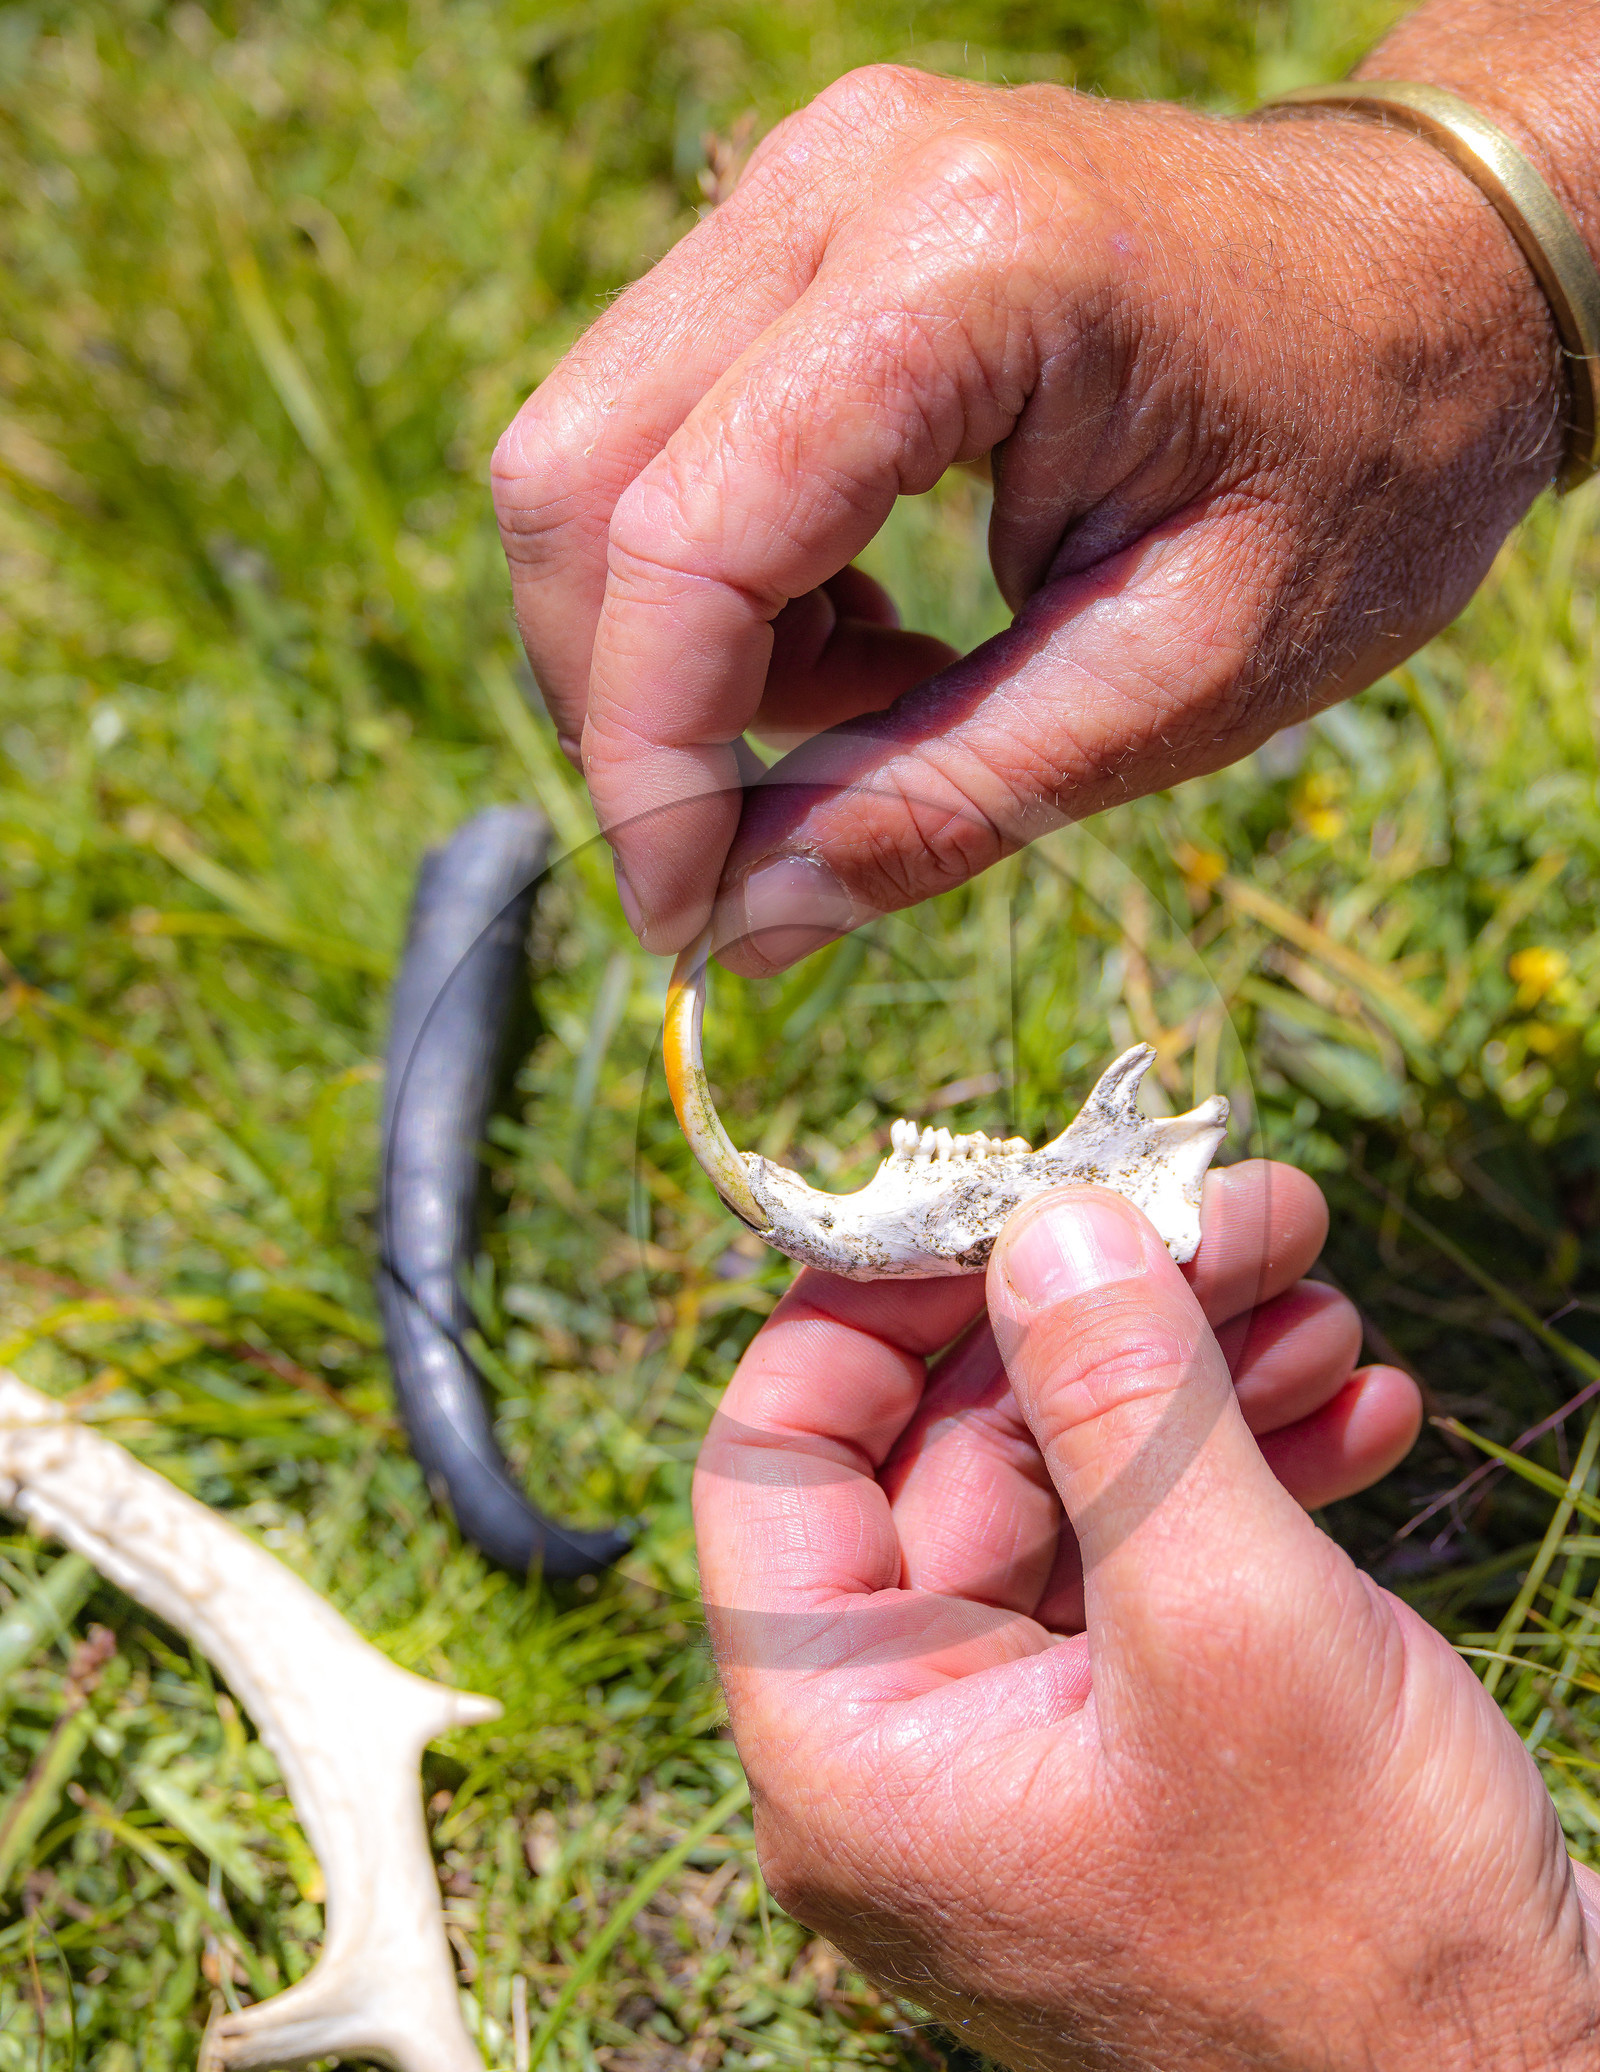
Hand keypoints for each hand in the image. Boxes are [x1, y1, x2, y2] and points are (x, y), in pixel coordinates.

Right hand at [494, 63, 1560, 965]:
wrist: (1444, 278)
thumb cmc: (1361, 469)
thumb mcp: (1180, 680)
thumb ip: (945, 801)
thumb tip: (734, 931)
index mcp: (970, 269)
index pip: (688, 534)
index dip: (649, 758)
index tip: (687, 917)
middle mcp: (843, 178)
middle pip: (577, 479)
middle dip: (634, 707)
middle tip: (765, 835)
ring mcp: (807, 178)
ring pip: (590, 456)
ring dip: (683, 648)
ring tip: (886, 704)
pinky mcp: (798, 224)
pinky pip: (658, 429)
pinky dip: (719, 586)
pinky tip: (870, 629)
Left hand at [693, 1166, 1599, 2071]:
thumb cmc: (1368, 1947)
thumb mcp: (1230, 1629)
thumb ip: (1117, 1406)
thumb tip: (1041, 1224)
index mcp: (852, 1748)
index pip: (777, 1460)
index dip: (881, 1304)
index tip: (1018, 1196)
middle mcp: (915, 1750)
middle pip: (954, 1456)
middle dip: (1101, 1319)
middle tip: (1244, 1213)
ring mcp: (1036, 1754)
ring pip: (1073, 1499)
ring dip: (1194, 1382)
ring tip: (1325, 1299)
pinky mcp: (1149, 1755)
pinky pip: (1155, 1572)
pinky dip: (1246, 1476)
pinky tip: (1361, 1409)